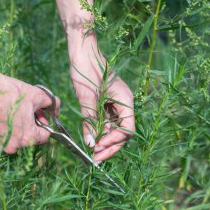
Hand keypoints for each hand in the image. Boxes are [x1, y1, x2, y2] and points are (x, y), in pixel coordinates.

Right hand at [0, 49, 59, 153]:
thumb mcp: (36, 95)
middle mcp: (12, 146)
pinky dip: (1, 128)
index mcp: (27, 138)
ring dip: (15, 127)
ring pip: (13, 138)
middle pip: (28, 138)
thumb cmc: (8, 92)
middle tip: (24, 109)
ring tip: (10, 110)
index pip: (44, 137)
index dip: (44, 124)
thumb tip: (56, 107)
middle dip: (30, 124)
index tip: (39, 115)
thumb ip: (50, 103)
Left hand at [69, 40, 134, 162]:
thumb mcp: (87, 98)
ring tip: (91, 151)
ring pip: (113, 129)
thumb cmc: (87, 69)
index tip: (98, 148)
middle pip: (121, 132)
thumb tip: (90, 144)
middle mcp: (123, 104)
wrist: (81, 50)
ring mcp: (115, 103)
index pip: (127, 130)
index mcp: (125, 101)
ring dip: (104, 140)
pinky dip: (99, 131)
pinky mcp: (105, 103)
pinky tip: (90, 138)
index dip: (114, 142)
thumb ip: (90, 122)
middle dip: (109, 146)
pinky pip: (105, 121)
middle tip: (95, 158)